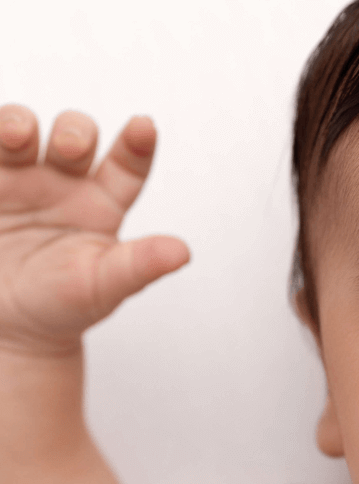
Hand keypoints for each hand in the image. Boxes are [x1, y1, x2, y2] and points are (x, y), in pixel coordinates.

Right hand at [0, 105, 187, 355]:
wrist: (10, 327)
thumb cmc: (65, 303)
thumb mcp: (103, 287)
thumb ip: (139, 265)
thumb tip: (182, 253)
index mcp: (103, 202)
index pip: (127, 165)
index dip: (137, 144)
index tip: (144, 126)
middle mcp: (63, 181)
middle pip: (74, 137)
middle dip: (74, 131)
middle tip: (71, 148)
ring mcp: (17, 181)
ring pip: (18, 132)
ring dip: (17, 123)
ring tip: (16, 136)